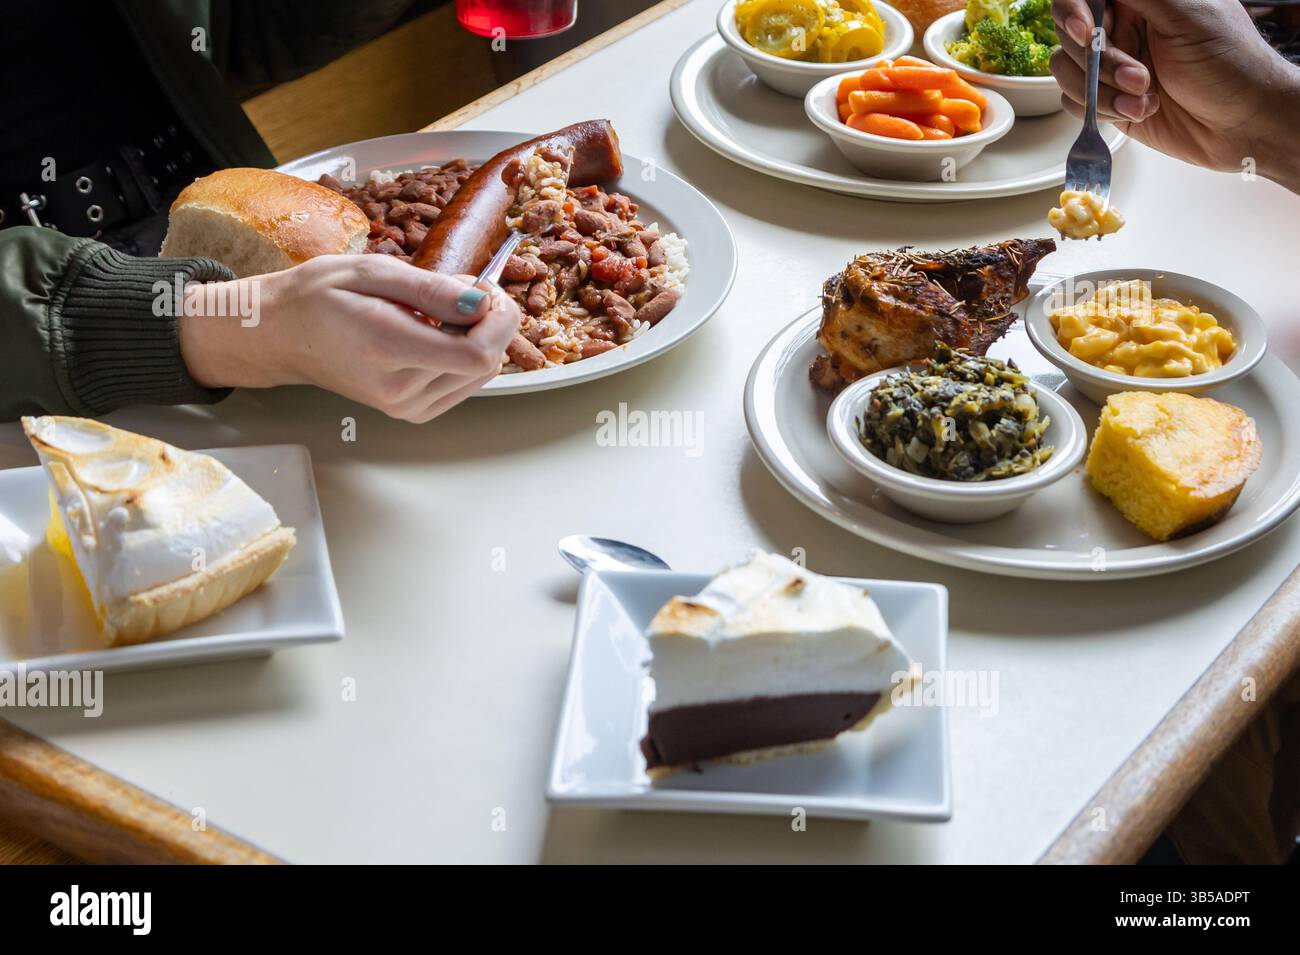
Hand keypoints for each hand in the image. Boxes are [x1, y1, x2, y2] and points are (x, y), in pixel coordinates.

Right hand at [178, 255, 519, 422]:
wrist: (281, 335)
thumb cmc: (319, 297)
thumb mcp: (373, 272)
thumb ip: (431, 290)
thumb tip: (481, 302)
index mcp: (387, 351)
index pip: (476, 355)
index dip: (499, 321)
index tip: (489, 290)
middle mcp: (400, 391)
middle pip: (485, 364)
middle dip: (492, 322)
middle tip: (466, 289)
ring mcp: (406, 407)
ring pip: (480, 375)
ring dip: (479, 337)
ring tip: (445, 308)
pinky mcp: (412, 412)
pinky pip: (463, 384)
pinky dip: (465, 354)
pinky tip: (439, 331)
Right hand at [1051, 0, 1299, 186]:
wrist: (1242, 123)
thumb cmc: (1230, 63)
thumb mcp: (1187, 15)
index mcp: (1141, 1)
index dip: (1073, 11)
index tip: (1085, 32)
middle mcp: (1123, 29)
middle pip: (1069, 36)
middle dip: (1098, 62)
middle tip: (1139, 75)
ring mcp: (1113, 67)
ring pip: (1068, 72)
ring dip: (1102, 91)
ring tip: (1144, 96)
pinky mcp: (1109, 102)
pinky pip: (1075, 104)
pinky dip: (1103, 111)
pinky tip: (1141, 111)